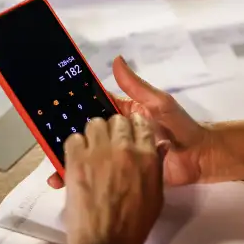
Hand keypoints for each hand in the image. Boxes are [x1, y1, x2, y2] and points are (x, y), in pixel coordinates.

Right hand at [48, 56, 213, 188]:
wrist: (200, 159)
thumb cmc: (181, 127)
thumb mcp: (159, 104)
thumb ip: (137, 87)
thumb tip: (117, 60)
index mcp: (122, 114)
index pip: (93, 109)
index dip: (73, 108)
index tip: (50, 110)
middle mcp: (117, 135)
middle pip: (87, 135)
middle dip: (66, 139)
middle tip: (43, 144)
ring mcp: (118, 156)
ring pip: (90, 157)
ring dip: (71, 162)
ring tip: (53, 170)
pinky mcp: (123, 175)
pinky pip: (102, 175)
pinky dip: (86, 179)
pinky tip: (67, 183)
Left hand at [63, 113, 164, 243]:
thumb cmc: (134, 225)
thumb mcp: (156, 195)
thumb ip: (157, 166)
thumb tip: (160, 145)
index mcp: (147, 157)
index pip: (142, 123)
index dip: (134, 126)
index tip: (128, 133)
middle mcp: (124, 149)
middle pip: (117, 120)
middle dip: (114, 130)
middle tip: (109, 145)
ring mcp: (99, 153)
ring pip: (95, 124)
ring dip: (94, 135)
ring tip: (92, 151)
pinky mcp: (76, 161)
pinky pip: (74, 138)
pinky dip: (76, 146)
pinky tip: (79, 160)